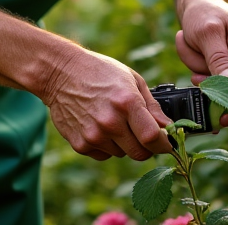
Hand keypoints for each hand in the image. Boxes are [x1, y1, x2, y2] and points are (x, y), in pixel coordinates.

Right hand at [38, 46, 172, 161]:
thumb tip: (168, 127)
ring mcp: (93, 135)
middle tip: (143, 134)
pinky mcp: (80, 145)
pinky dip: (106, 146)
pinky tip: (99, 126)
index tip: (166, 143)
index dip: (163, 144)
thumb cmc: (100, 72)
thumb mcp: (132, 79)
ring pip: (122, 154)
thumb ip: (152, 107)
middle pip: (140, 153)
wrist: (60, 73)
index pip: (152, 138)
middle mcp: (110, 122)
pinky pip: (103, 155)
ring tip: (114, 121)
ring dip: (124, 144)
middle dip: (146, 147)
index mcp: (127, 103)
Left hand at [175, 0, 227, 126]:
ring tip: (193, 74)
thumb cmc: (203, 14)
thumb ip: (218, 57)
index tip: (223, 101)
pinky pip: (226, 91)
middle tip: (201, 90)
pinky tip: (196, 78)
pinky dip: (209, 87)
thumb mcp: (206, 32)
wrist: (197, 9)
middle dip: (224, 89)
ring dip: (212, 86)